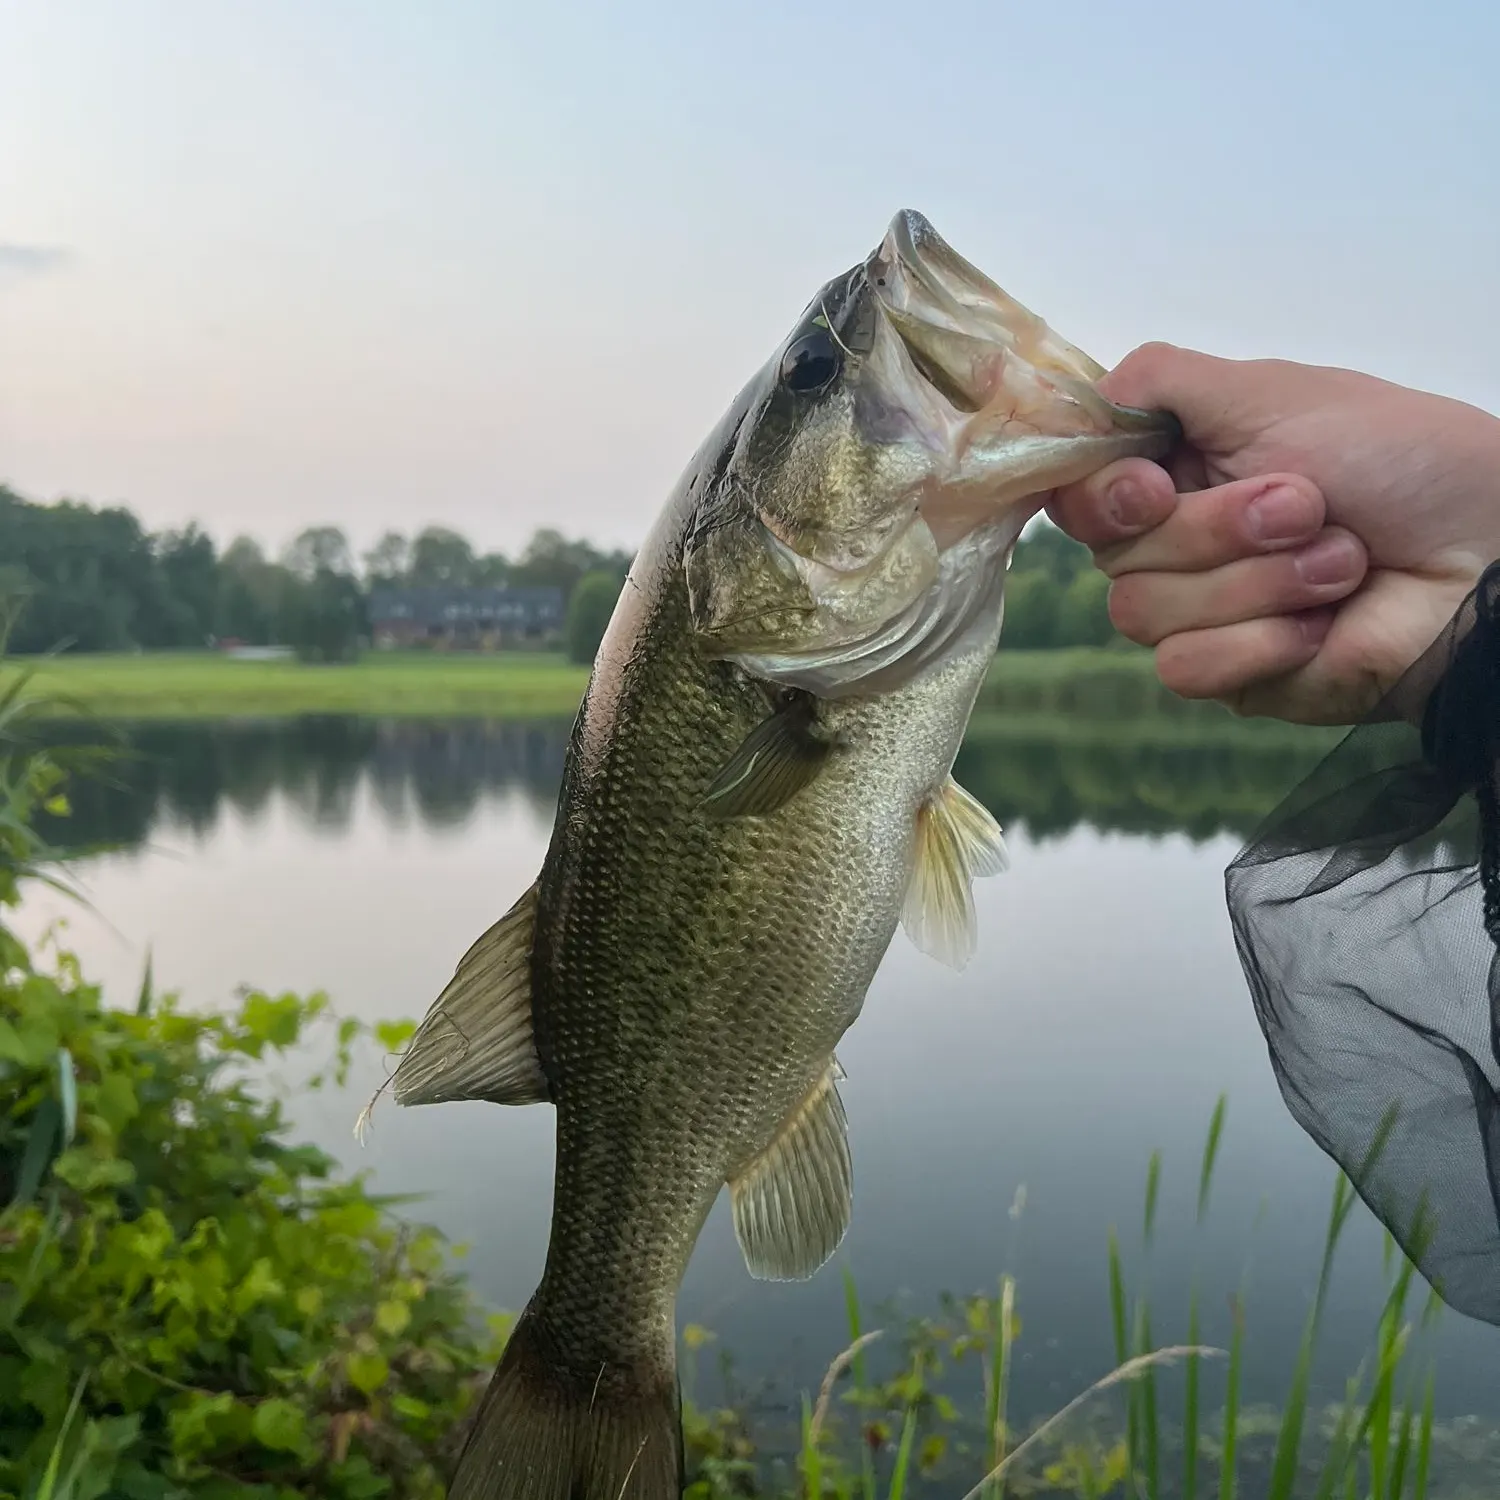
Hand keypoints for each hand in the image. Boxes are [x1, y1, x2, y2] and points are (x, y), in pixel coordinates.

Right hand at [1047, 344, 1499, 723]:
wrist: (1490, 555)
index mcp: (1184, 473)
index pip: (1082, 495)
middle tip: (1308, 505)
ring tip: (1341, 561)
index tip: (1154, 486)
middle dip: (1217, 528)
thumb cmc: (1403, 461)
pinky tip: (1322, 626)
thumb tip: (1080, 393)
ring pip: (1143, 612)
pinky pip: (1186, 668)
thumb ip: (1161, 381)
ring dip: (1255, 582)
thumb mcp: (1272, 392)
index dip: (1104, 494)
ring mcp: (1205, 615)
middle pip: (1112, 555)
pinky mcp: (1235, 678)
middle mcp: (1182, 544)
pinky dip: (1259, 641)